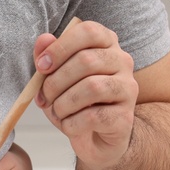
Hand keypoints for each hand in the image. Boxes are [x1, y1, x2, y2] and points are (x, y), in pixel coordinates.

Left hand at [34, 20, 137, 169]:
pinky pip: (93, 116)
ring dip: (63, 103)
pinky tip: (69, 124)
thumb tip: (44, 39)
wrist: (95, 138)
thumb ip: (47, 56)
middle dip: (55, 81)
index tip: (41, 66)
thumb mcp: (54, 77)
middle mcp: (122, 61)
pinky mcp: (125, 116)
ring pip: (92, 87)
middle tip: (44, 97)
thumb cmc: (74, 101)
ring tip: (57, 111)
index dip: (60, 47)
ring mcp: (128, 88)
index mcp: (105, 43)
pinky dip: (72, 123)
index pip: (88, 31)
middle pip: (86, 60)